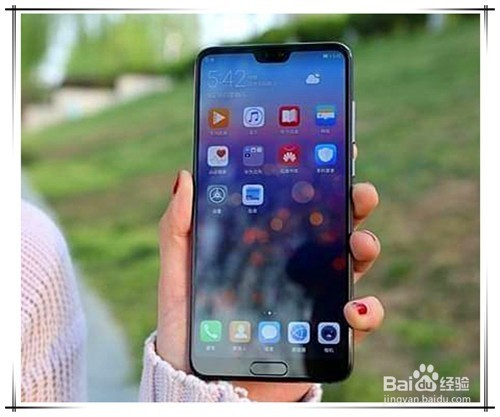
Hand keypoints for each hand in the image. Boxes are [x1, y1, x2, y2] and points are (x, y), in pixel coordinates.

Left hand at [156, 166, 383, 401]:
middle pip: (335, 226)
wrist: (201, 381)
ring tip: (359, 244)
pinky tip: (353, 308)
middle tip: (360, 192)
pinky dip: (366, 312)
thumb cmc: (190, 325)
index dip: (319, 176)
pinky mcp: (325, 335)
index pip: (298, 204)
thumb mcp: (178, 274)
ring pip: (354, 265)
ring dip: (366, 248)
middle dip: (353, 204)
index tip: (332, 148)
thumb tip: (185, 176)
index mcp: (268, 245)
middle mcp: (298, 266)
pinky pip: (356, 322)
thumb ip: (177, 229)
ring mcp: (315, 298)